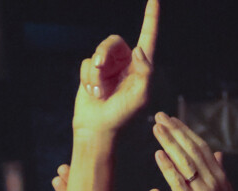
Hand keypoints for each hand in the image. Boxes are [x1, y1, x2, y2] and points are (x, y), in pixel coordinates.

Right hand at [72, 0, 159, 135]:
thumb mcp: (141, 96)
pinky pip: (86, 63)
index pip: (148, 37)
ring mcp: (108, 66)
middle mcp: (125, 62)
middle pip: (113, 41)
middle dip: (104, 53)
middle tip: (100, 68)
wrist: (99, 126)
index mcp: (141, 66)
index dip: (151, 17)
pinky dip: (88, 78)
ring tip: (99, 91)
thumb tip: (138, 49)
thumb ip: (145, 72)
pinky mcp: (92, 70)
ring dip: (96, 73)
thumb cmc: (123, 114)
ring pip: (98, 52)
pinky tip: (93, 93)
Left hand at [152, 112, 237, 190]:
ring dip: (170, 143)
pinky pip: (179, 183)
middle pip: (193, 151)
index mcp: (221, 179)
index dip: (187, 133)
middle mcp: (214, 182)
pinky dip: (168, 167)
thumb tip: (220, 153)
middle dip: (176, 131)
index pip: (202, 149)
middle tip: (160, 116)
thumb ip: (221, 174)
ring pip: (185, 162)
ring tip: (156, 128)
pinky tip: (158, 154)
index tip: (173, 120)